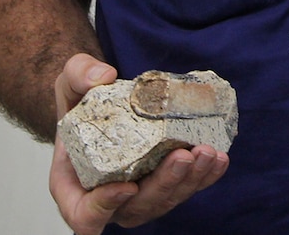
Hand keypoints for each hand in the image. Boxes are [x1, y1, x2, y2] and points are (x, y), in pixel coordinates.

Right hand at [50, 54, 228, 233]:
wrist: (100, 104)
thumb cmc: (80, 103)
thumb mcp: (69, 82)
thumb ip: (78, 74)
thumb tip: (104, 76)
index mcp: (76, 186)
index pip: (86, 215)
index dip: (106, 207)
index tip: (127, 186)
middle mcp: (109, 198)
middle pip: (137, 208)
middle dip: (164, 185)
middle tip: (183, 157)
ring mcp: (139, 194)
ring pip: (166, 200)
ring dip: (190, 181)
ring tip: (207, 153)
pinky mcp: (164, 182)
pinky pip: (185, 187)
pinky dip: (204, 176)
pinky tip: (219, 159)